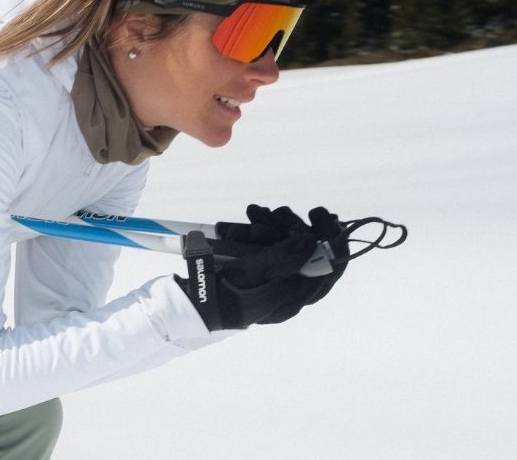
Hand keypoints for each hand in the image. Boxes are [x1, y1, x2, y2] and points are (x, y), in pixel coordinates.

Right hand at [174, 205, 345, 330]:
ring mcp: (270, 279)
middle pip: (305, 252)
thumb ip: (284, 258)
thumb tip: (312, 240)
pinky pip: (265, 246)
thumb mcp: (252, 273)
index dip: (331, 238)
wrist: (184, 306)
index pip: (329, 267)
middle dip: (291, 226)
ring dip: (270, 225)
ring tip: (253, 214)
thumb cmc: (219, 294)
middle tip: (279, 211)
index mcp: (293, 296)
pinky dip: (257, 230)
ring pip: (283, 245)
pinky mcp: (254, 269)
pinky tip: (250, 217)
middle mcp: (287, 290)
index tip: (319, 215)